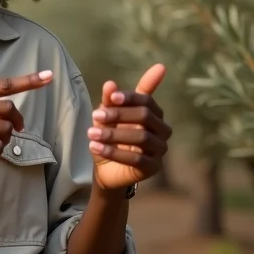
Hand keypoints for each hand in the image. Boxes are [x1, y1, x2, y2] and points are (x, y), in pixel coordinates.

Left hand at [87, 64, 171, 190]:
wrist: (106, 169)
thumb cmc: (110, 138)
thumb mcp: (105, 118)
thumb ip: (109, 102)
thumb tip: (110, 84)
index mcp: (152, 113)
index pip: (147, 99)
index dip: (131, 96)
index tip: (112, 96)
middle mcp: (161, 129)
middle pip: (145, 115)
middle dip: (119, 114)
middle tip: (95, 115)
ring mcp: (160, 149)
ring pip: (142, 137)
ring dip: (113, 134)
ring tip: (91, 133)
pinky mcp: (154, 167)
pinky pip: (137, 159)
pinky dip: (114, 152)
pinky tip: (95, 147)